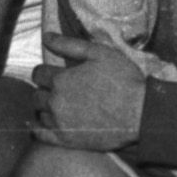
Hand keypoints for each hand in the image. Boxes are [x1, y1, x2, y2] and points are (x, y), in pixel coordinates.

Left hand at [30, 31, 147, 151]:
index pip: (38, 74)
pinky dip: (40, 129)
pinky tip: (48, 124)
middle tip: (60, 90)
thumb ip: (69, 44)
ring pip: (39, 114)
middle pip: (37, 95)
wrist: (139, 113)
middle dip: (45, 90)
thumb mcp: (100, 53)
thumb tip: (46, 36)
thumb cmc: (123, 80)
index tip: (55, 74)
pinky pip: (41, 135)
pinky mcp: (66, 140)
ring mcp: (59, 123)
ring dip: (46, 108)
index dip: (46, 72)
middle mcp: (55, 102)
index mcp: (61, 79)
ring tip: (60, 106)